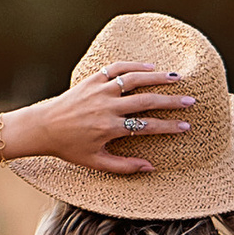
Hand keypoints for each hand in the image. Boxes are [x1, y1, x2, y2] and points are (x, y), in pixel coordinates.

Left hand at [22, 64, 196, 177]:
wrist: (43, 127)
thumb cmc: (70, 147)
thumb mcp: (96, 163)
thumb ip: (124, 167)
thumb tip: (151, 168)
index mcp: (109, 128)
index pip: (147, 127)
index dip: (169, 127)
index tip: (185, 126)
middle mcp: (107, 107)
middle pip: (146, 101)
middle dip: (171, 101)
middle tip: (190, 101)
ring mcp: (100, 91)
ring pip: (135, 80)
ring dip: (158, 78)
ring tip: (177, 78)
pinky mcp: (92, 79)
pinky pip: (117, 69)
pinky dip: (134, 66)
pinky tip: (150, 67)